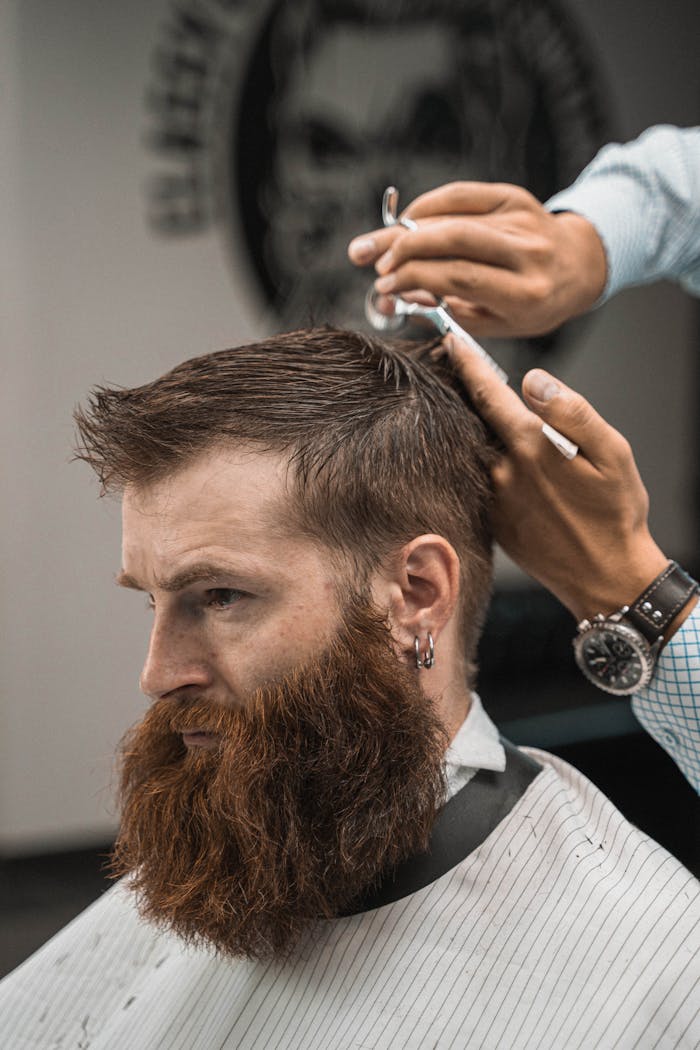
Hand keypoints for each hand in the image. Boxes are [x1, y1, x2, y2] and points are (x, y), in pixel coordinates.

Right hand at [348, 182, 606, 337]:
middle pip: (454, 239)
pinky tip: (405, 221)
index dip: (414, 278)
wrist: (577, 267)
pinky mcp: (513, 197)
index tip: (383, 287)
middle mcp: (527, 252)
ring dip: (406, 229)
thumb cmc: (530, 305)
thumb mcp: (495, 322)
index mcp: (525, 293)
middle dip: (403, 248)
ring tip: (377, 246)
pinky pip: (460, 195)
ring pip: (452, 216)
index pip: (459, 276)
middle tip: (370, 261)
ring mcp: (521, 220)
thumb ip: (446, 310)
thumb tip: (390, 298)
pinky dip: (426, 207)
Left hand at [438, 333, 686, 628]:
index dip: (468, 362)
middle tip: (445, 363)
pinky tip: (477, 453)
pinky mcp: (490, 521)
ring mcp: (491, 499)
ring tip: (455, 403)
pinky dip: (470, 460)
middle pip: (468, 420)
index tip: (450, 340)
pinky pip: (473, 480)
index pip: (487, 393)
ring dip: (462, 426)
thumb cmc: (615, 514)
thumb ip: (572, 411)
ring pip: (469, 450)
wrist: (605, 578)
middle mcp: (501, 472)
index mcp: (530, 447)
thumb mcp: (613, 454)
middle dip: (457, 391)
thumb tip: (534, 380)